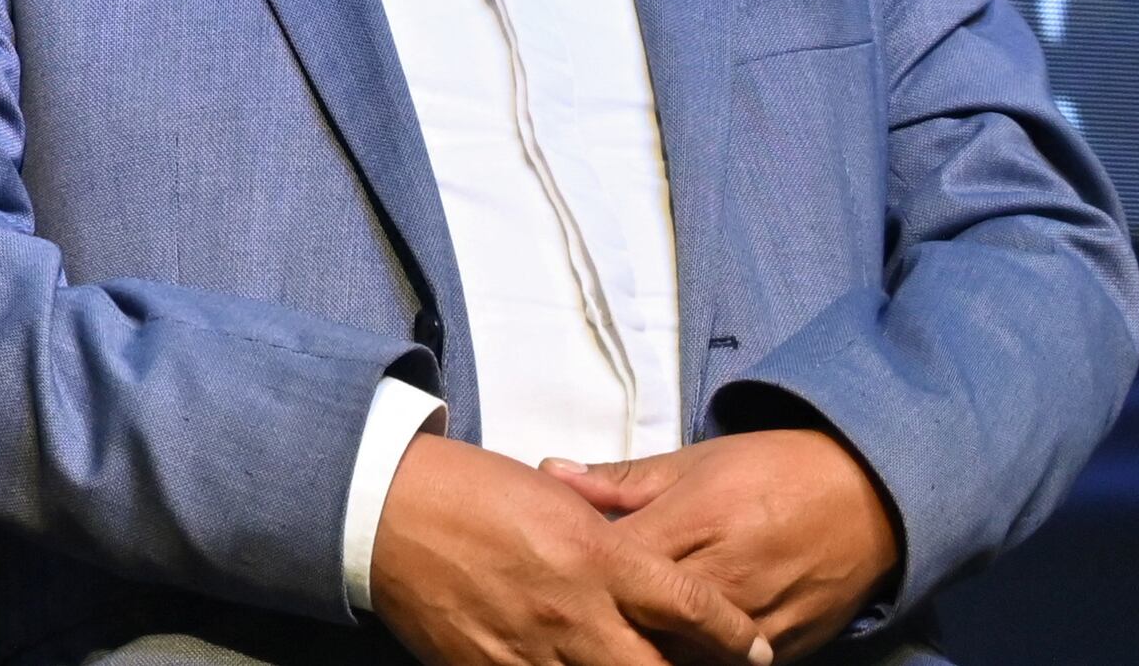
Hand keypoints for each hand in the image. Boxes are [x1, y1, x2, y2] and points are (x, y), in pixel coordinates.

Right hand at [370, 433, 768, 665]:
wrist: (382, 507)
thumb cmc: (473, 489)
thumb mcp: (557, 500)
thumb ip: (610, 541)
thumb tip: (653, 574)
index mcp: (596, 557)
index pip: (693, 608)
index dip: (736, 636)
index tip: (756, 651)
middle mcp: (574, 612)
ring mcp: (530, 650)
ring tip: (627, 665)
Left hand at [543, 431, 904, 659]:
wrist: (869, 497)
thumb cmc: (772, 471)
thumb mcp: (692, 462)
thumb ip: (620, 479)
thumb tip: (549, 470)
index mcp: (693, 524)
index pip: (615, 562)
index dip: (578, 569)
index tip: (549, 567)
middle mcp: (725, 580)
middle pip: (644, 620)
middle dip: (607, 619)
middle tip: (573, 615)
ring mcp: (757, 622)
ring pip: (682, 657)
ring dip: (648, 648)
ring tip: (612, 638)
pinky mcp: (785, 649)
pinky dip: (695, 662)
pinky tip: (668, 650)